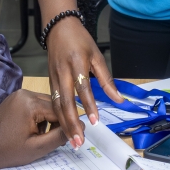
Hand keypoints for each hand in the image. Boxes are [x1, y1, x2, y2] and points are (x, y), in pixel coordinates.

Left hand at [0, 89, 66, 168]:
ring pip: (46, 105)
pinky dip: (39, 117)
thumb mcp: (38, 148)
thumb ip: (61, 136)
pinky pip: (35, 104)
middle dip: (58, 123)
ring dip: (49, 120)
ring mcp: (19, 94)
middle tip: (56, 141)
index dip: (68, 126)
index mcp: (31, 103)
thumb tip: (81, 127)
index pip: (60, 111)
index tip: (74, 140)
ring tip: (40, 138)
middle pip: (54, 105)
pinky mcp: (15, 98)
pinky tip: (32, 131)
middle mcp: (25, 93)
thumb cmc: (8, 151)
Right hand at [45, 18, 121, 147]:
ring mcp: (54, 78)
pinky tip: (64, 128)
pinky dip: (58, 117)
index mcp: (76, 63)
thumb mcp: (97, 55)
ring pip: (57, 105)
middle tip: (79, 141)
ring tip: (72, 141)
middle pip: (66, 102)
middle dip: (72, 123)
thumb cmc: (80, 40)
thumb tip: (119, 99)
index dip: (89, 105)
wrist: (58, 28)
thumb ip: (106, 79)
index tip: (94, 121)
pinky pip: (53, 102)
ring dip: (64, 124)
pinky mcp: (50, 82)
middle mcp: (63, 72)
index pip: (83, 87)